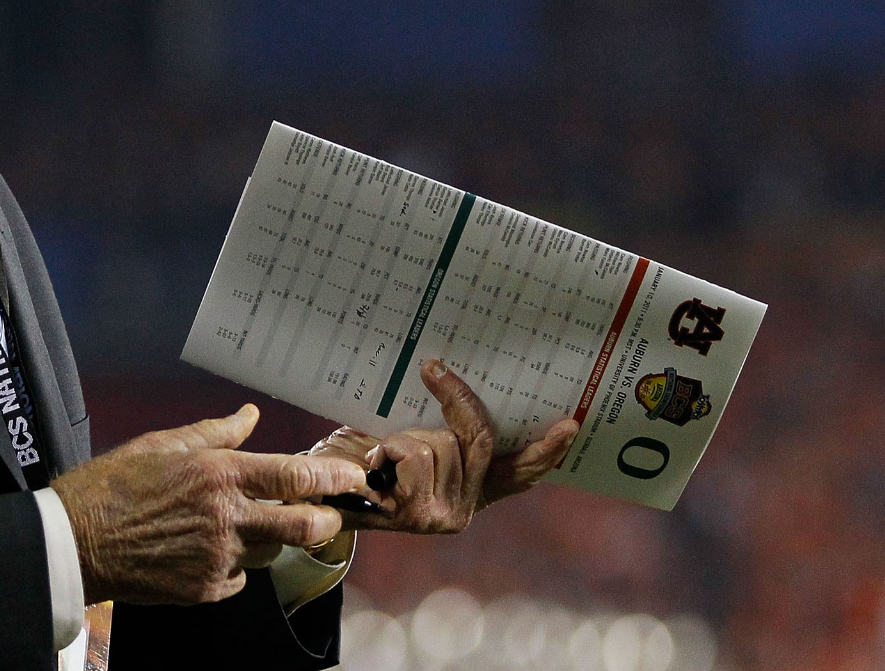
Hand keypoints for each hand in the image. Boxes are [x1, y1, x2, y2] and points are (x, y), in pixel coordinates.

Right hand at [51, 404, 365, 604]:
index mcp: (220, 475)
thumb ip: (216, 433)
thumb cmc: (114, 485)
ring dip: (267, 540)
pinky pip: (238, 579)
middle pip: (305, 526)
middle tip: (328, 514)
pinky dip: (233, 566)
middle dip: (328, 521)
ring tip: (236, 526)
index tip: (356, 477)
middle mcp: (227, 518)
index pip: (296, 477)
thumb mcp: (164, 444)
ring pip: (270, 552)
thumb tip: (250, 415)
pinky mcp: (204, 589)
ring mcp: (217, 558)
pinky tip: (206, 550)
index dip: (335, 477)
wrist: (75, 541)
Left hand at [308, 360, 578, 534]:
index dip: (547, 449)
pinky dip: (387, 449)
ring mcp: (443, 516)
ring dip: (401, 437)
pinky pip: (412, 455)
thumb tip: (457, 377)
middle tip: (433, 368)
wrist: (313, 496)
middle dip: (454, 400)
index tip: (571, 423)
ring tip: (378, 455)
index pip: (520, 471)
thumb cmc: (362, 462)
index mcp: (473, 489)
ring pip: (438, 443)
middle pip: (478, 439)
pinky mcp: (417, 516)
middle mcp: (466, 507)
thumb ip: (445, 428)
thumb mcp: (406, 438)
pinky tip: (370, 467)